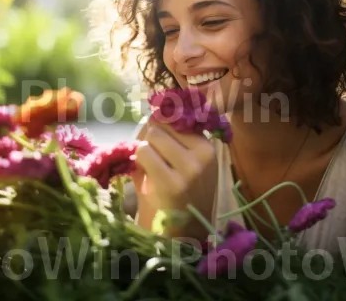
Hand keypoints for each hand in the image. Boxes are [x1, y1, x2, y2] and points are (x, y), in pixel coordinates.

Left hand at [132, 118, 217, 239]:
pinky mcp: (173, 183)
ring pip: (151, 135)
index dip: (158, 127)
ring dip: (142, 150)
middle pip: (161, 124)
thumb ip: (168, 135)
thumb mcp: (180, 161)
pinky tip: (145, 178)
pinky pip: (143, 152)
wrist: (178, 234)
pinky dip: (137, 162)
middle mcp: (204, 153)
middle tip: (150, 159)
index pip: (176, 116)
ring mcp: (191, 169)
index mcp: (208, 145)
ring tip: (150, 170)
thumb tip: (153, 110)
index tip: (156, 143)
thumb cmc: (175, 193)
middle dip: (148, 137)